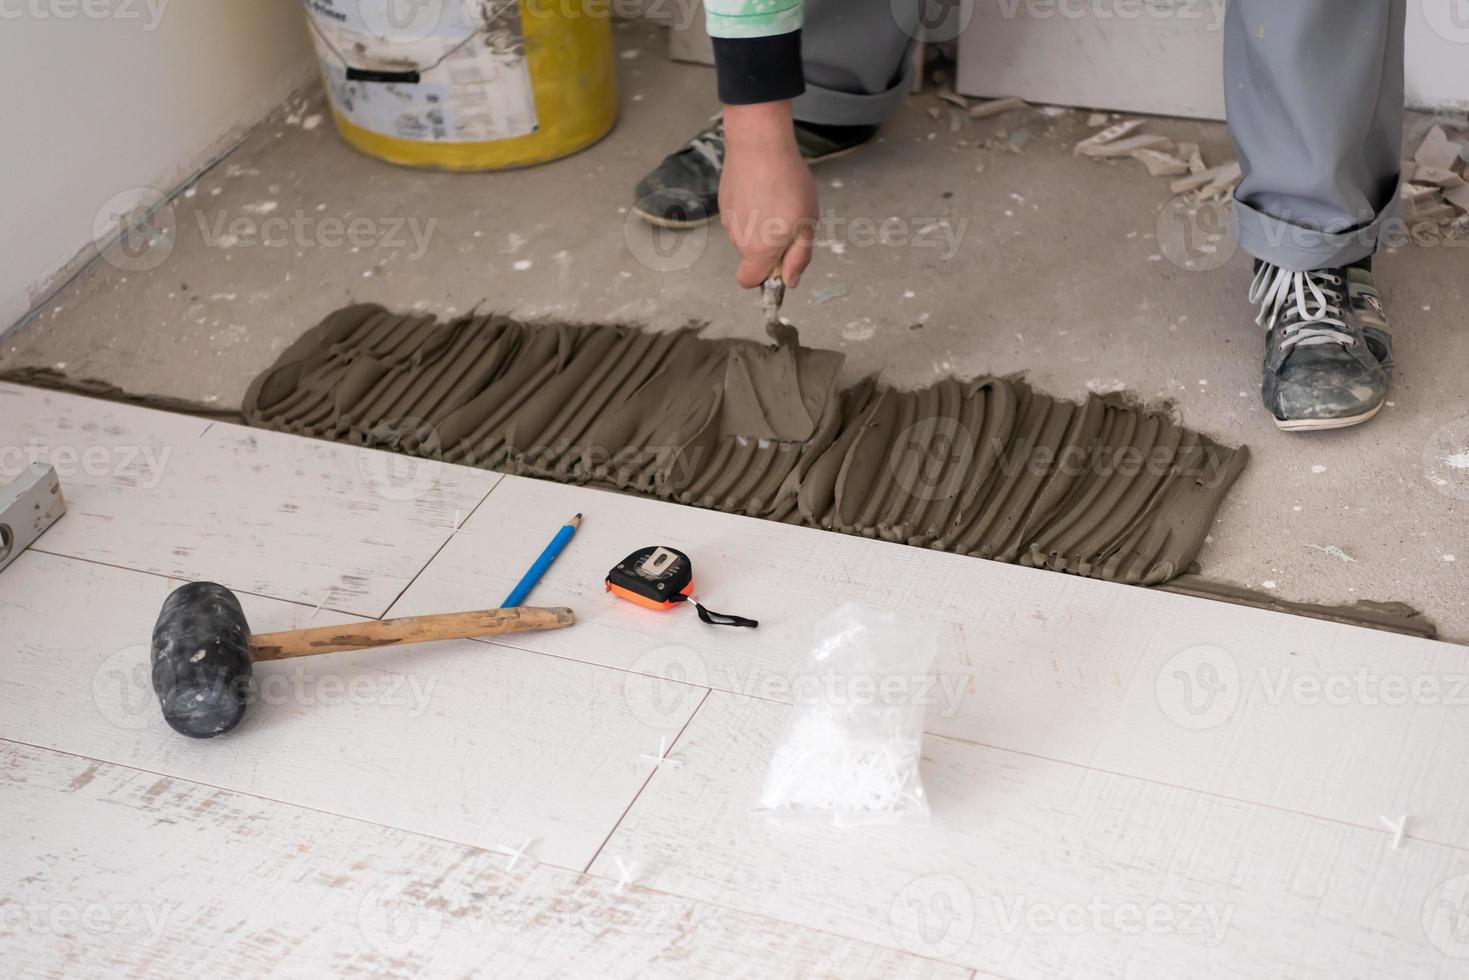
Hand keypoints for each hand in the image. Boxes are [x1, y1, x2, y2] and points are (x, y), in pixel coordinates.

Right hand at [718, 101, 817, 289]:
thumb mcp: (807, 225)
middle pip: (751, 256)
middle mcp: (738, 240)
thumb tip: (789, 282)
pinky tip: (763, 187)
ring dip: (760, 225)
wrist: (759, 145)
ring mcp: (727, 219)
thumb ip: (799, 257)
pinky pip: (740, 214)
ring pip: (745, 234)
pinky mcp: (724, 201)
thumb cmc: (788, 185)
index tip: (781, 260)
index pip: (748, 281)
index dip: (765, 278)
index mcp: (758, 251)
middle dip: (769, 246)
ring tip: (776, 198)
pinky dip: (751, 207)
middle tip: (788, 219)